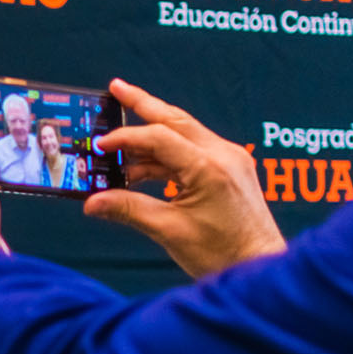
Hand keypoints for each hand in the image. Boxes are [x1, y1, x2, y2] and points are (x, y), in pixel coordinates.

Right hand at [84, 78, 286, 277]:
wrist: (259, 265)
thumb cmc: (223, 253)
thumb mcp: (169, 231)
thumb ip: (128, 210)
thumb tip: (93, 202)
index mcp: (209, 167)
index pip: (159, 138)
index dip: (125, 138)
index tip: (99, 145)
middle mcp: (223, 155)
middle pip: (175, 120)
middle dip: (143, 104)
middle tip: (116, 88)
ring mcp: (229, 160)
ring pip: (183, 134)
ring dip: (150, 137)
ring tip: (119, 146)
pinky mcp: (229, 170)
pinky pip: (191, 151)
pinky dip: (165, 156)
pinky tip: (142, 168)